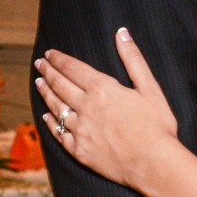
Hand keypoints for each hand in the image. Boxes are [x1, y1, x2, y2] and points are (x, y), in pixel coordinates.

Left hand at [34, 28, 180, 189]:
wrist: (154, 163)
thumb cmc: (157, 126)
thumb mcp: (151, 89)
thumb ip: (134, 60)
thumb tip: (122, 33)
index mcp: (102, 90)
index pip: (73, 69)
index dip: (60, 59)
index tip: (50, 54)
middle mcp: (86, 107)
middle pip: (60, 86)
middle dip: (48, 72)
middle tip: (40, 64)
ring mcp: (80, 130)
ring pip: (56, 107)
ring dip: (46, 93)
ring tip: (39, 83)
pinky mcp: (80, 151)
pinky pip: (59, 134)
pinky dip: (50, 124)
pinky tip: (46, 117)